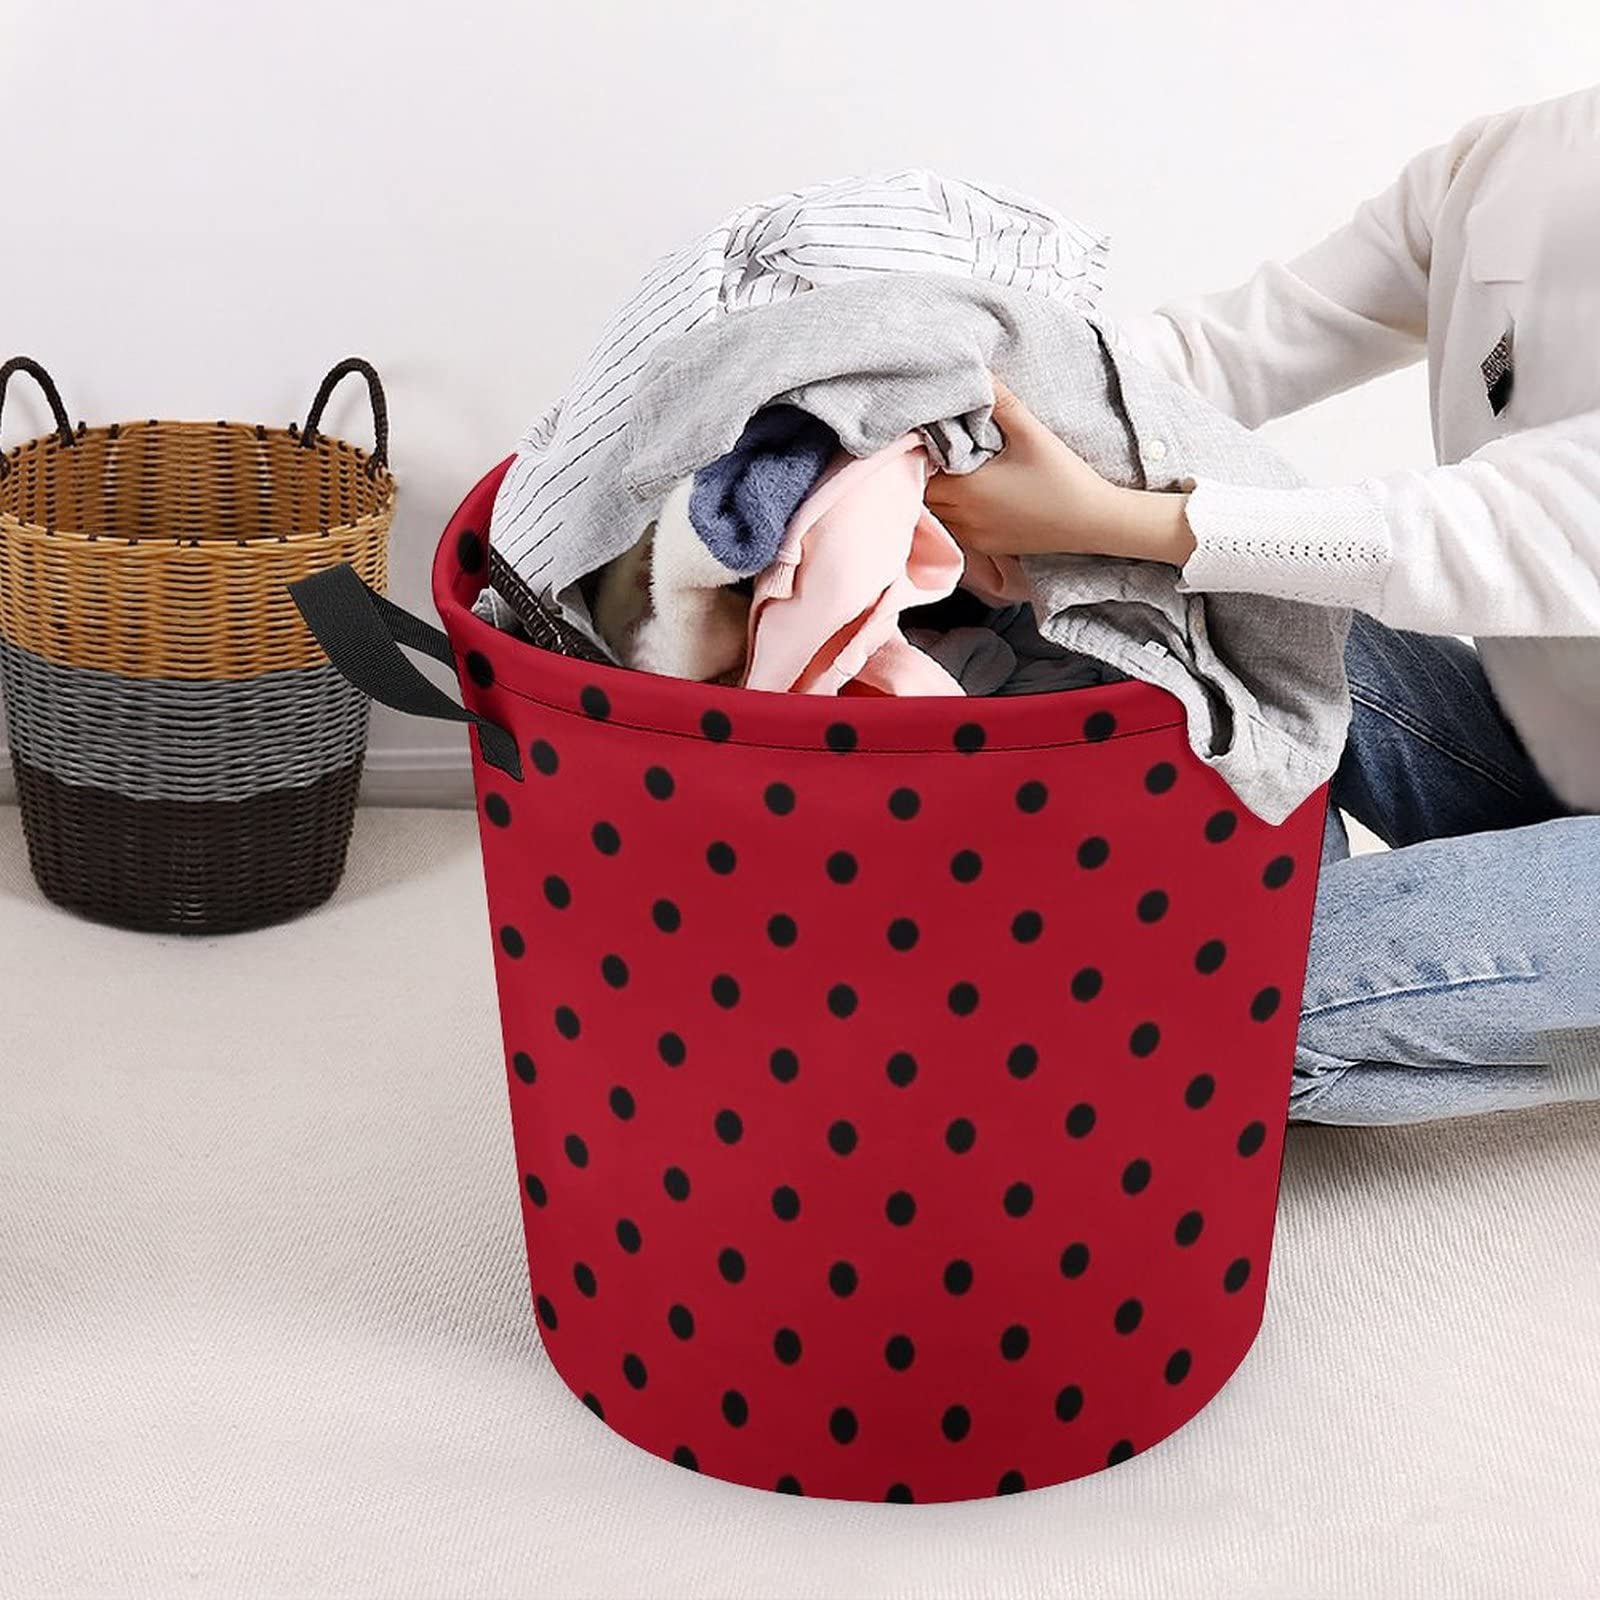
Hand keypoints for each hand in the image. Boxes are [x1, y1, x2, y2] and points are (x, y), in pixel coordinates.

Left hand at [925, 377, 1196, 566]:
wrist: (1093, 522)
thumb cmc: (1062, 477)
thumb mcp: (1031, 433)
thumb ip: (1001, 402)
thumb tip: (979, 370)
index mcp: (966, 490)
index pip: (920, 474)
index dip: (919, 456)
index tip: (929, 438)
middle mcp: (963, 518)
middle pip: (923, 497)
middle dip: (926, 476)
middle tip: (938, 452)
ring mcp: (974, 537)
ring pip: (938, 516)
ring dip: (940, 497)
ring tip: (953, 474)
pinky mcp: (987, 547)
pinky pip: (956, 531)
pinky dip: (956, 515)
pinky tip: (973, 498)